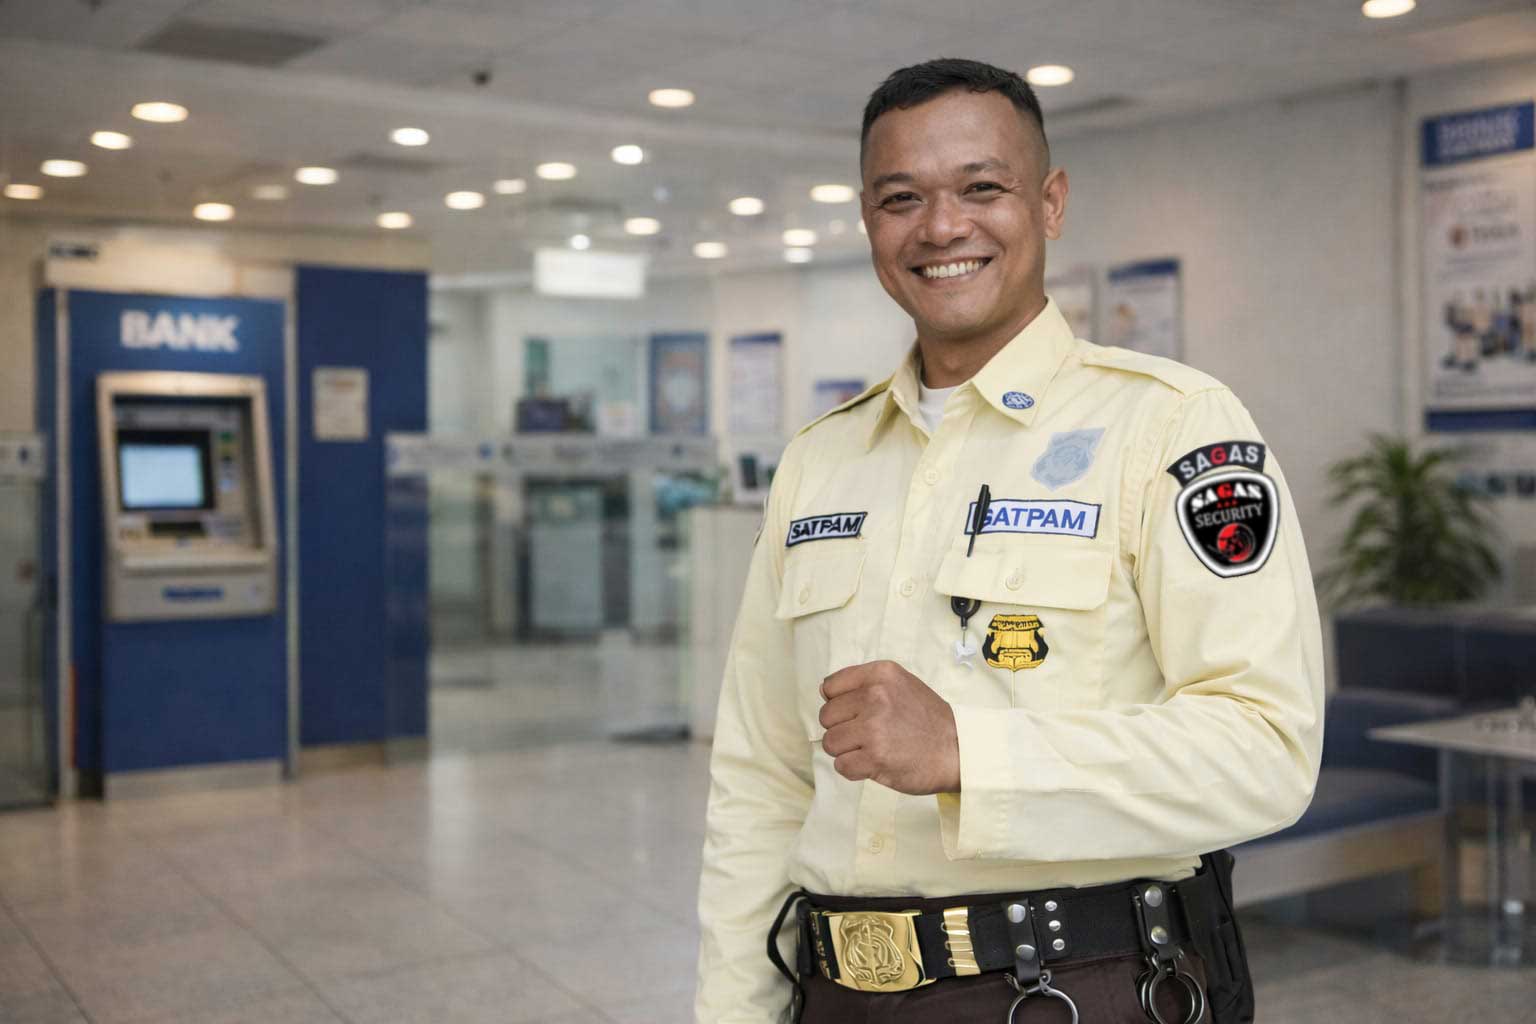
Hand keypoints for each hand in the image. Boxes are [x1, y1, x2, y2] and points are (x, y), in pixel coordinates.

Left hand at [819, 660, 959, 795]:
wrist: (958, 751)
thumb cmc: (927, 720)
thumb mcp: (900, 685)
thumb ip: (865, 684)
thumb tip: (823, 692)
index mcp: (881, 674)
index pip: (830, 687)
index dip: (838, 704)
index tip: (856, 713)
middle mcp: (876, 697)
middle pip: (826, 717)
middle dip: (841, 729)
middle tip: (867, 735)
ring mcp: (874, 728)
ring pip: (830, 742)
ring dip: (846, 751)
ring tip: (871, 749)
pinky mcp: (875, 758)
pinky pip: (841, 765)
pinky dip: (853, 769)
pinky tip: (873, 763)